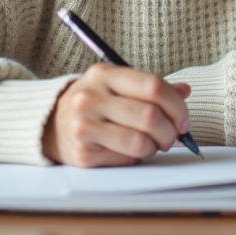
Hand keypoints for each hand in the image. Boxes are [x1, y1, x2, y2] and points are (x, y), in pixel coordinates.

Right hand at [42, 64, 191, 166]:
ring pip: (140, 142)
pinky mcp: (83, 154)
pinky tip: (130, 151)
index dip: (177, 105)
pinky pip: (126, 159)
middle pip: (150, 116)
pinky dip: (137, 158)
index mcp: (103, 75)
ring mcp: (84, 126)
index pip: (152, 85)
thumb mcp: (116, 85)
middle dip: (170, 131)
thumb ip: (149, 87)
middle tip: (172, 136)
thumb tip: (185, 91)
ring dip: (155, 147)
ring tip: (152, 144)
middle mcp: (91, 98)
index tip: (183, 119)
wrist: (50, 124)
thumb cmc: (92, 103)